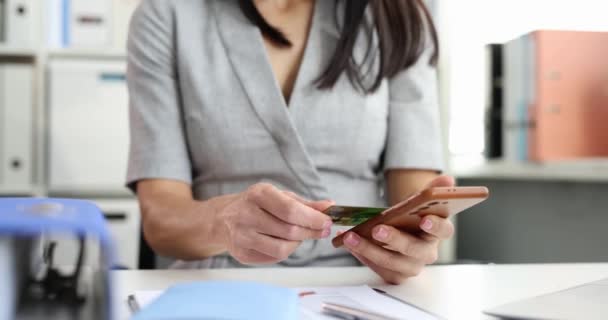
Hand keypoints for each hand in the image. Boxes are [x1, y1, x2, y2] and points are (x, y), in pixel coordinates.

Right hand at [215, 183, 333, 264]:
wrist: (222, 219)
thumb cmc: (257, 205)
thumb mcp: (279, 196)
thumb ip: (305, 203)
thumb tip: (330, 206)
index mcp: (257, 194)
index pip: (290, 210)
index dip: (312, 218)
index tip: (327, 222)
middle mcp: (246, 214)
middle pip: (289, 230)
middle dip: (310, 232)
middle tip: (322, 231)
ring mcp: (241, 236)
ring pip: (282, 249)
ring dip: (298, 244)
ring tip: (300, 236)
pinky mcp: (241, 254)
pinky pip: (273, 258)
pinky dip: (285, 251)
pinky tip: (284, 242)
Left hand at [342, 176, 455, 283]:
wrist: (401, 229)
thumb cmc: (413, 215)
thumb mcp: (421, 199)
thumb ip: (433, 190)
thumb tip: (447, 180)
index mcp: (439, 232)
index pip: (444, 230)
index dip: (436, 226)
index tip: (425, 219)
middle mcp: (427, 253)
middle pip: (414, 250)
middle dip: (395, 240)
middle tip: (377, 229)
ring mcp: (411, 266)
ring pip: (393, 263)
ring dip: (370, 250)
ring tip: (351, 237)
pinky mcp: (396, 274)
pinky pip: (379, 269)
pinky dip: (363, 257)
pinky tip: (350, 245)